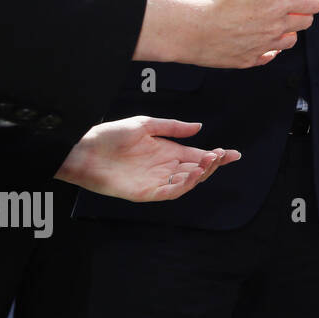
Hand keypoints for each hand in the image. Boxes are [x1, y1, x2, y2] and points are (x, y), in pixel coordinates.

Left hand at [54, 116, 239, 200]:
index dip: (216, 156)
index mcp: (167, 152)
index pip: (197, 156)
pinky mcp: (144, 193)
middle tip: (220, 155)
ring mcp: (155, 182)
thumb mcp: (146, 124)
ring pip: (186, 183)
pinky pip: (169, 193)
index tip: (233, 154)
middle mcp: (164, 168)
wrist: (84, 149)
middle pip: (196, 170)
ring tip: (208, 162)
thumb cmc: (110, 135)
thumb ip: (173, 128)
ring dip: (200, 174)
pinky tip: (191, 175)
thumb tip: (199, 127)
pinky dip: (183, 186)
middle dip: (212, 164)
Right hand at [152, 0, 318, 66]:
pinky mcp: (249, 60)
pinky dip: (271, 48)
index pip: (313, 4)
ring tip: (278, 22)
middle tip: (297, 6)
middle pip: (304, 22)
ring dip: (290, 31)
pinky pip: (269, 56)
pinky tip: (264, 42)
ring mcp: (263, 46)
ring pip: (290, 41)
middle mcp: (276, 27)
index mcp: (279, 4)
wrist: (187, 28)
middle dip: (304, 13)